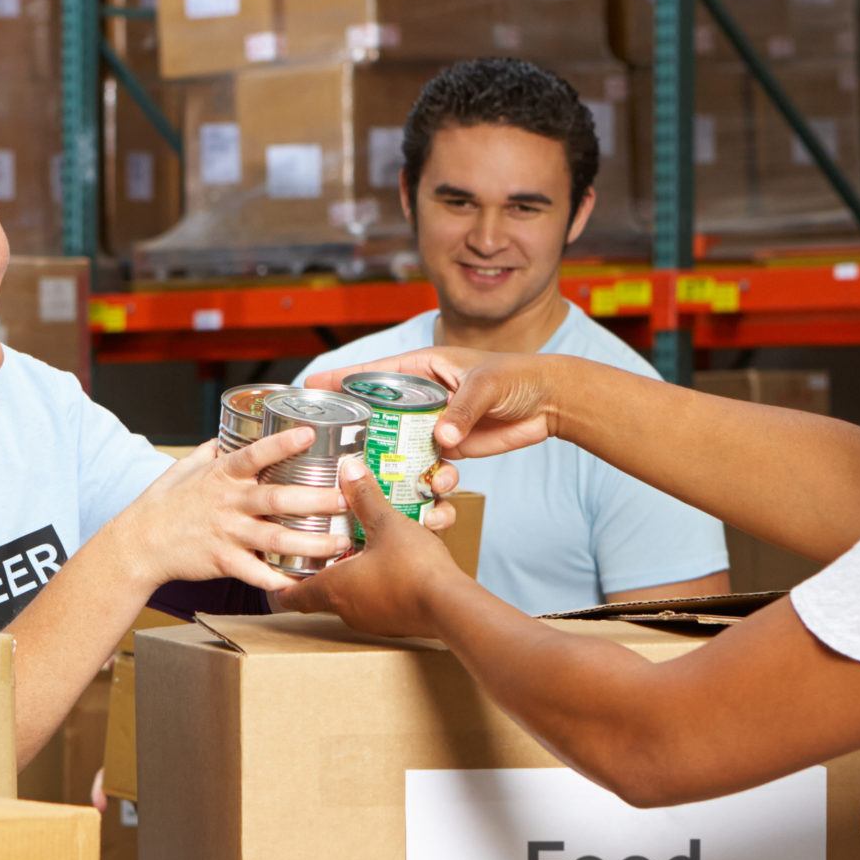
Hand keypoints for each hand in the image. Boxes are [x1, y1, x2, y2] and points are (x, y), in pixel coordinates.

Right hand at [110, 428, 348, 591]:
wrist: (139, 543)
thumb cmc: (163, 503)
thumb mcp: (185, 468)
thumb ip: (213, 452)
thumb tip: (229, 435)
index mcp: (221, 475)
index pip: (255, 454)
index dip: (282, 444)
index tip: (311, 434)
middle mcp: (228, 502)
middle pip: (278, 499)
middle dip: (316, 499)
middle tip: (346, 498)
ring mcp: (226, 533)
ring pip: (276, 538)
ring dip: (311, 542)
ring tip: (340, 543)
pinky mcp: (223, 561)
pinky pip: (256, 573)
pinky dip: (279, 580)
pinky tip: (304, 584)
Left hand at [278, 460, 463, 639]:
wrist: (451, 605)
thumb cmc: (413, 567)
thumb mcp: (386, 523)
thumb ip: (365, 497)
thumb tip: (349, 469)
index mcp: (334, 589)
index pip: (292, 595)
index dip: (282, 585)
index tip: (278, 573)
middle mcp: (348, 610)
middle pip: (323, 593)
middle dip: (323, 571)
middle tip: (322, 550)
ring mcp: (372, 620)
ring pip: (354, 596)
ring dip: (355, 576)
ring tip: (360, 552)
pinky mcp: (396, 623)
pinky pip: (380, 601)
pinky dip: (380, 584)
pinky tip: (393, 565)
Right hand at [308, 347, 573, 460]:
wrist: (550, 402)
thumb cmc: (518, 376)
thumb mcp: (486, 385)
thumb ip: (462, 410)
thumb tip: (442, 440)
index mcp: (422, 368)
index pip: (372, 373)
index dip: (340, 379)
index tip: (309, 386)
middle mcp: (421, 397)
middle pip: (377, 416)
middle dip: (362, 436)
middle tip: (343, 455)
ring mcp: (433, 425)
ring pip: (399, 449)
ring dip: (399, 469)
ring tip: (409, 478)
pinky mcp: (450, 449)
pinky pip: (427, 469)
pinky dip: (429, 484)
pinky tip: (440, 491)